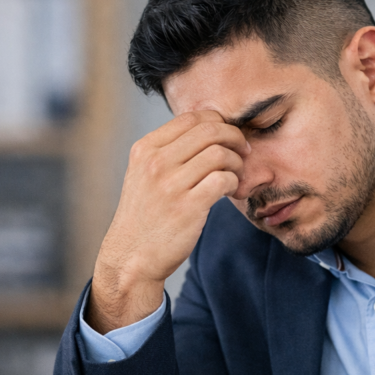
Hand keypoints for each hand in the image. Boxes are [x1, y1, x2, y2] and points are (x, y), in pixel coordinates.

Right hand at [87, 111, 247, 332]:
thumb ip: (168, 152)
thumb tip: (209, 131)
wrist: (131, 257)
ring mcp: (171, 184)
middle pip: (210, 130)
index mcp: (146, 149)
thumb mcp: (143, 175)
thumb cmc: (145, 216)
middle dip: (234, 137)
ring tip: (235, 176)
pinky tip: (230, 191)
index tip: (228, 136)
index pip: (192, 117)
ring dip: (236, 163)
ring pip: (220, 153)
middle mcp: (156, 162)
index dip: (218, 122)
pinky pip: (223, 179)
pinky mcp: (188, 207)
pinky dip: (234, 182)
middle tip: (243, 151)